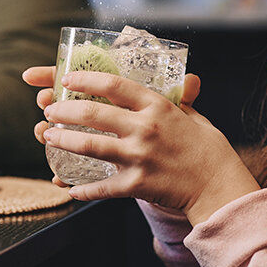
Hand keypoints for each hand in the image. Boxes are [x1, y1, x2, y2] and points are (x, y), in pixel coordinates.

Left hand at [23, 67, 259, 225]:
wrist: (219, 186)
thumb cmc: (208, 148)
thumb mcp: (192, 115)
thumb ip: (176, 99)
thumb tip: (177, 80)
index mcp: (158, 106)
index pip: (114, 85)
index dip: (86, 79)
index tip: (66, 78)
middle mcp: (146, 128)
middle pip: (94, 113)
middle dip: (64, 109)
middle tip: (49, 109)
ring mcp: (139, 157)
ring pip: (90, 146)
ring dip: (63, 140)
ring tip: (47, 136)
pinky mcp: (137, 184)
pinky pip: (102, 187)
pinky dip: (83, 188)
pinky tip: (69, 186)